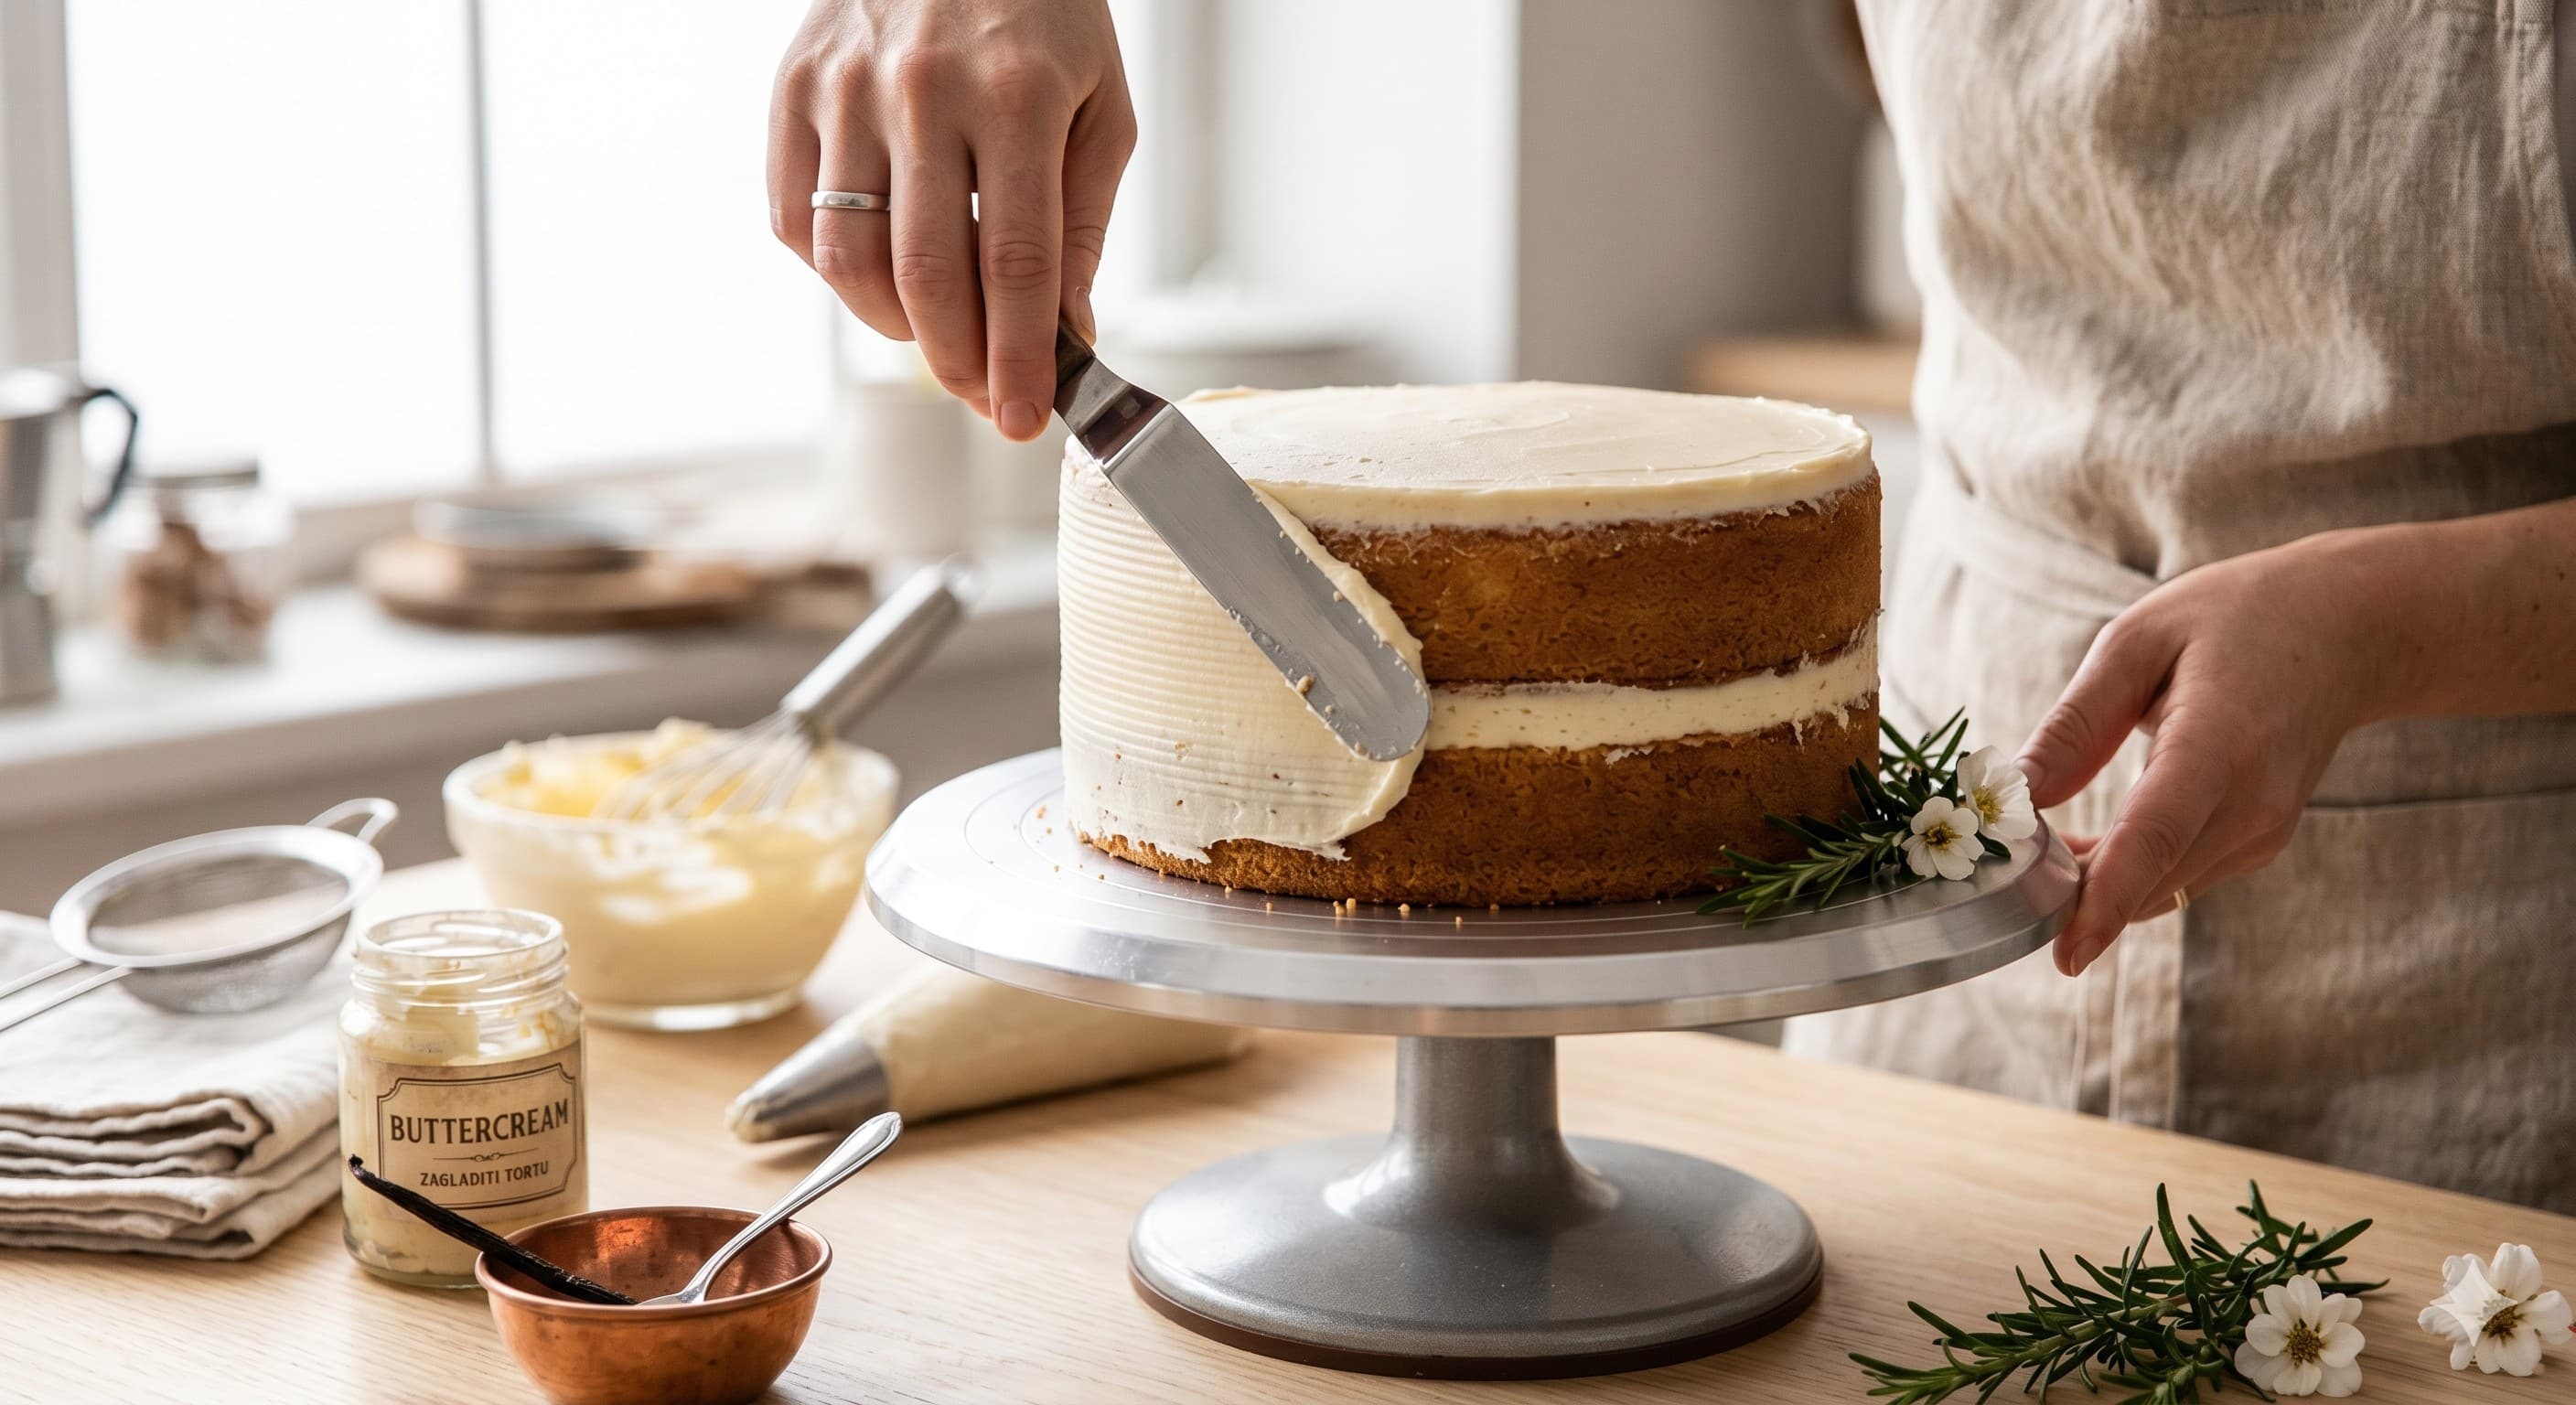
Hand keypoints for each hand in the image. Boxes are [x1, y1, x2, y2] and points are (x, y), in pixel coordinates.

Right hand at [769, 0, 1136, 439]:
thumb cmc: (1042, 16)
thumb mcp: (1100, 106)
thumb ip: (1082, 222)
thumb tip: (1065, 332)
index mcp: (1015, 97)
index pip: (1016, 263)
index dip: (1018, 357)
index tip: (1025, 418)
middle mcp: (922, 93)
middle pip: (927, 274)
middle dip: (958, 362)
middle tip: (982, 399)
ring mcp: (846, 90)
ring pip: (850, 258)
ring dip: (895, 327)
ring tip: (938, 336)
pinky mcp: (793, 88)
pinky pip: (795, 218)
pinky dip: (834, 273)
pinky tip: (880, 278)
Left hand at [2015, 530, 2403, 975]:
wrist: (2347, 631)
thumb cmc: (2235, 621)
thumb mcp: (2137, 640)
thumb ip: (2076, 723)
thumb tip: (2018, 794)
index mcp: (2221, 743)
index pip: (2157, 836)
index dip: (2105, 898)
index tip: (2065, 954)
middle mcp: (2253, 803)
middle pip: (2150, 879)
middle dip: (2070, 894)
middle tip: (1998, 878)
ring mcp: (2264, 831)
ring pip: (2159, 890)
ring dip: (2094, 886)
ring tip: (2036, 850)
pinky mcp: (2259, 843)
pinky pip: (2176, 878)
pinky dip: (2127, 874)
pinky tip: (2085, 847)